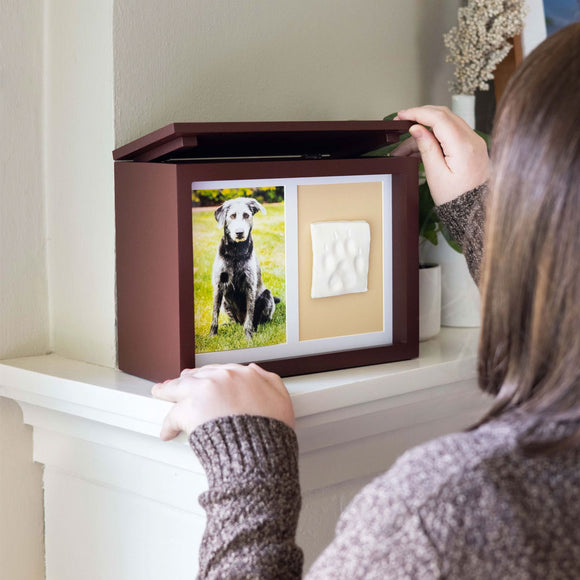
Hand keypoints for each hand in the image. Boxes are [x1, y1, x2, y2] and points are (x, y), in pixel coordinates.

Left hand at [151, 363, 294, 440]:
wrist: (259, 453)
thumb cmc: (269, 433)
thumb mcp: (281, 399)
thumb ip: (269, 381)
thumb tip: (257, 372)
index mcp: (245, 375)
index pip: (221, 370)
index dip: (211, 376)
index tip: (205, 380)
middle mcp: (224, 378)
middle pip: (198, 375)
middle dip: (188, 380)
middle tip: (179, 384)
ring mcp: (205, 391)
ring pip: (180, 387)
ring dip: (168, 391)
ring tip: (160, 394)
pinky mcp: (190, 410)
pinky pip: (172, 416)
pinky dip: (168, 425)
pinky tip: (166, 431)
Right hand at [392, 105, 488, 204]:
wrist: (474, 209)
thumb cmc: (456, 197)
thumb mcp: (436, 175)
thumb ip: (427, 148)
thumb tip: (417, 129)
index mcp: (463, 146)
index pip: (438, 118)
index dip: (418, 113)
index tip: (402, 115)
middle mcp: (472, 139)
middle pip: (444, 115)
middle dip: (421, 117)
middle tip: (402, 122)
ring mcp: (474, 141)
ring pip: (446, 124)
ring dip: (425, 130)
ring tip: (406, 148)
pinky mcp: (472, 146)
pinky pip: (452, 133)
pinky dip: (435, 137)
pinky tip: (420, 149)